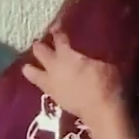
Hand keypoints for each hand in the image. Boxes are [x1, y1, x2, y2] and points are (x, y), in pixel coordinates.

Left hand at [22, 31, 136, 138]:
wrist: (101, 112)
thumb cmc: (107, 84)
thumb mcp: (105, 65)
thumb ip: (92, 58)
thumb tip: (89, 54)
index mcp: (67, 55)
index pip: (59, 38)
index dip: (57, 31)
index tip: (57, 26)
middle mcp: (53, 66)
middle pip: (40, 51)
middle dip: (40, 45)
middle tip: (44, 43)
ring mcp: (50, 83)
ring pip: (30, 71)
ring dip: (32, 66)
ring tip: (34, 64)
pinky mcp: (52, 97)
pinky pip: (40, 85)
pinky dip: (40, 80)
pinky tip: (46, 80)